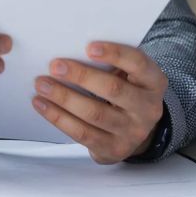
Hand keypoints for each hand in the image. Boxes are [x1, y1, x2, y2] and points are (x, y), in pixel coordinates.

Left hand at [31, 42, 167, 163]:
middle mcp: (148, 108)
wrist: (134, 131)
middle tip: (55, 66)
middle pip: (113, 89)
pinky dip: (59, 117)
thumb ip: (110, 64)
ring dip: (64, 98)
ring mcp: (132, 132)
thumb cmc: (125, 92)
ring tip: (42, 85)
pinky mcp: (113, 149)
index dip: (115, 53)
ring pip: (94, 114)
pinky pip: (82, 133)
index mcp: (153, 82)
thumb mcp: (128, 75)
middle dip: (81, 76)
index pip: (138, 63)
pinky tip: (42, 105)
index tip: (89, 47)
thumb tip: (71, 50)